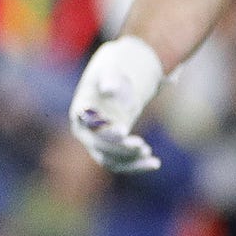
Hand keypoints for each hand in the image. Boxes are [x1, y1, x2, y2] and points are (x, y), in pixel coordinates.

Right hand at [69, 36, 164, 173]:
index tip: (124, 131)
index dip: (103, 131)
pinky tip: (154, 163)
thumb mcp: (110, 70)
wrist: (114, 81)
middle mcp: (84, 132)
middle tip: (141, 144)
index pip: (89, 126)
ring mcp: (96, 143)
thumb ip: (109, 78)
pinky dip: (136, 165)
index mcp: (80, 112)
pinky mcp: (111, 150)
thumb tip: (109, 90)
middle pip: (98, 147)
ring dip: (128, 159)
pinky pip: (120, 163)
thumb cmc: (111, 72)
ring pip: (109, 160)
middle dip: (119, 148)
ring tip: (148, 152)